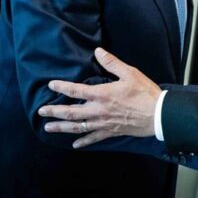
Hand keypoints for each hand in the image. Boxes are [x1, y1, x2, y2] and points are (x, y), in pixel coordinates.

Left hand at [38, 47, 159, 147]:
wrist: (157, 115)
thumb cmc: (144, 93)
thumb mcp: (130, 73)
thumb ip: (112, 63)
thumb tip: (98, 51)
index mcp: (102, 94)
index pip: (76, 91)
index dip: (62, 87)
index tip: (51, 85)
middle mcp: (98, 110)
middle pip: (71, 112)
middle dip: (54, 112)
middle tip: (40, 112)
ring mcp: (103, 123)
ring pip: (77, 127)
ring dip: (61, 128)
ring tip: (48, 128)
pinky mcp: (111, 131)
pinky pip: (93, 138)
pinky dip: (83, 142)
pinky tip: (75, 145)